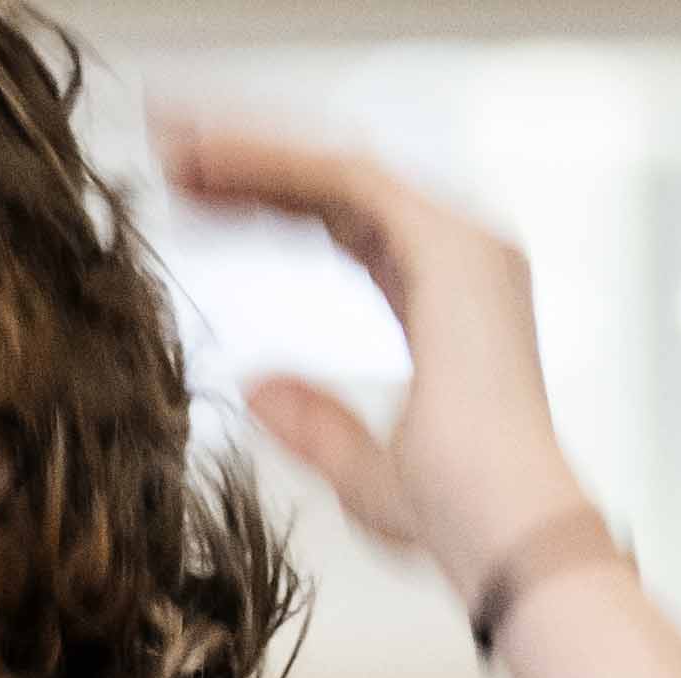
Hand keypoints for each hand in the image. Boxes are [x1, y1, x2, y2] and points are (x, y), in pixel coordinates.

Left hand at [153, 116, 594, 607]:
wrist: (507, 530)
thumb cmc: (458, 518)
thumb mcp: (365, 473)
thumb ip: (316, 426)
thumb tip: (256, 390)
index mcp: (452, 303)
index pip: (350, 229)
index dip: (274, 207)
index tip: (199, 207)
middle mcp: (466, 258)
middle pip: (341, 187)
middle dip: (254, 165)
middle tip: (173, 155)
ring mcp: (462, 242)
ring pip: (339, 169)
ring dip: (253, 149)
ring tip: (174, 143)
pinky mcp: (444, 242)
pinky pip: (344, 178)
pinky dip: (276, 161)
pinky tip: (211, 159)